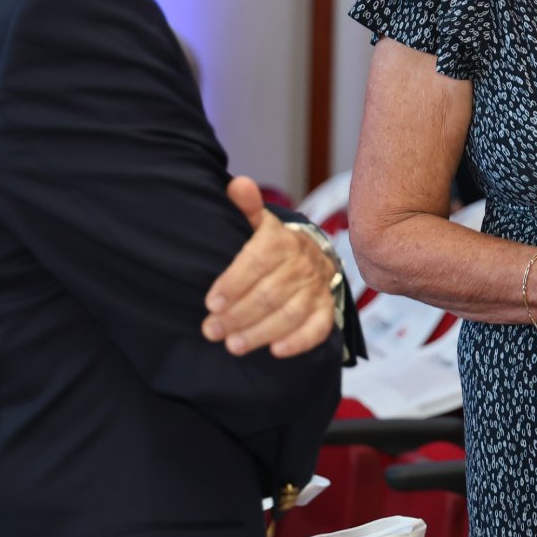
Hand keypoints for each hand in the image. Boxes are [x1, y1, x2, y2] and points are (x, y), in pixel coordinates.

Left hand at [201, 176, 337, 357]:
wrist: (309, 256)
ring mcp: (317, 287)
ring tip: (233, 345)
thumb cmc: (271, 244)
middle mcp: (302, 263)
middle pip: (270, 292)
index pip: (258, 260)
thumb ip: (245, 206)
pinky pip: (318, 328)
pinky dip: (299, 341)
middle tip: (211, 330)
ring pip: (290, 313)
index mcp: (282, 239)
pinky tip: (276, 351)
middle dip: (238, 314)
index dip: (234, 282)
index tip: (211, 302)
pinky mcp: (326, 309)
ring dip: (260, 332)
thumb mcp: (256, 223)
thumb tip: (239, 185)